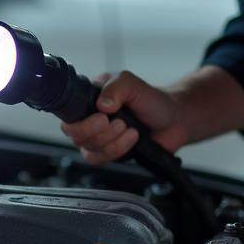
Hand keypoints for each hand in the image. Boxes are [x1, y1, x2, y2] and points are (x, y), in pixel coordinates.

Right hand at [59, 70, 188, 164]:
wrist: (174, 120)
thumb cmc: (153, 100)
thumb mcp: (133, 84)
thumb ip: (116, 88)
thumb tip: (101, 105)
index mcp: (90, 97)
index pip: (68, 112)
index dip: (80, 120)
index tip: (101, 117)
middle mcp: (90, 117)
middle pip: (74, 134)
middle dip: (97, 132)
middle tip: (118, 122)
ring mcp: (98, 137)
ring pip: (87, 149)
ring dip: (110, 141)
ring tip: (130, 128)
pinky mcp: (108, 152)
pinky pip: (100, 159)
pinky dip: (117, 149)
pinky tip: (132, 138)